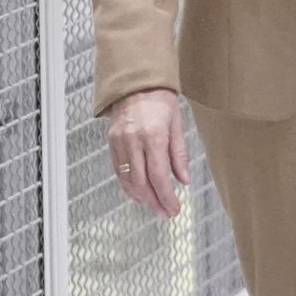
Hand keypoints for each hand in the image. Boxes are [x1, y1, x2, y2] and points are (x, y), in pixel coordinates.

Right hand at [105, 88, 190, 215]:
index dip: (166, 197)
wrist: (137, 82)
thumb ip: (179, 154)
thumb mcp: (177, 124)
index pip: (159, 177)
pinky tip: (137, 193)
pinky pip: (118, 170)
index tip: (174, 209)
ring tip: (153, 206)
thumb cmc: (161, 100)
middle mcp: (134, 141)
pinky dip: (127, 185)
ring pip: (128, 180)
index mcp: (154, 136)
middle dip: (154, 202)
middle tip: (165, 212)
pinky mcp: (111, 142)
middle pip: (142, 183)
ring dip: (140, 197)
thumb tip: (184, 180)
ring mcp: (120, 142)